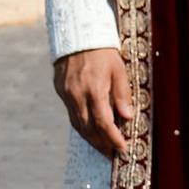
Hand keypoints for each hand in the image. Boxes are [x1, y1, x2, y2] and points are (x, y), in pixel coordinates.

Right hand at [55, 43, 132, 159]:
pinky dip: (80, 125)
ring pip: (77, 124)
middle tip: (111, 154)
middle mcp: (77, 95)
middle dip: (101, 144)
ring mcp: (66, 94)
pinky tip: (89, 130)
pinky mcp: (60, 90)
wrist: (77, 33)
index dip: (113, 139)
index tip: (122, 149)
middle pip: (89, 128)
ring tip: (102, 147)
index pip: (104, 123)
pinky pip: (71, 114)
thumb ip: (123, 93)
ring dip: (90, 138)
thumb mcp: (119, 69)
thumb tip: (128, 116)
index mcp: (94, 89)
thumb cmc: (102, 50)